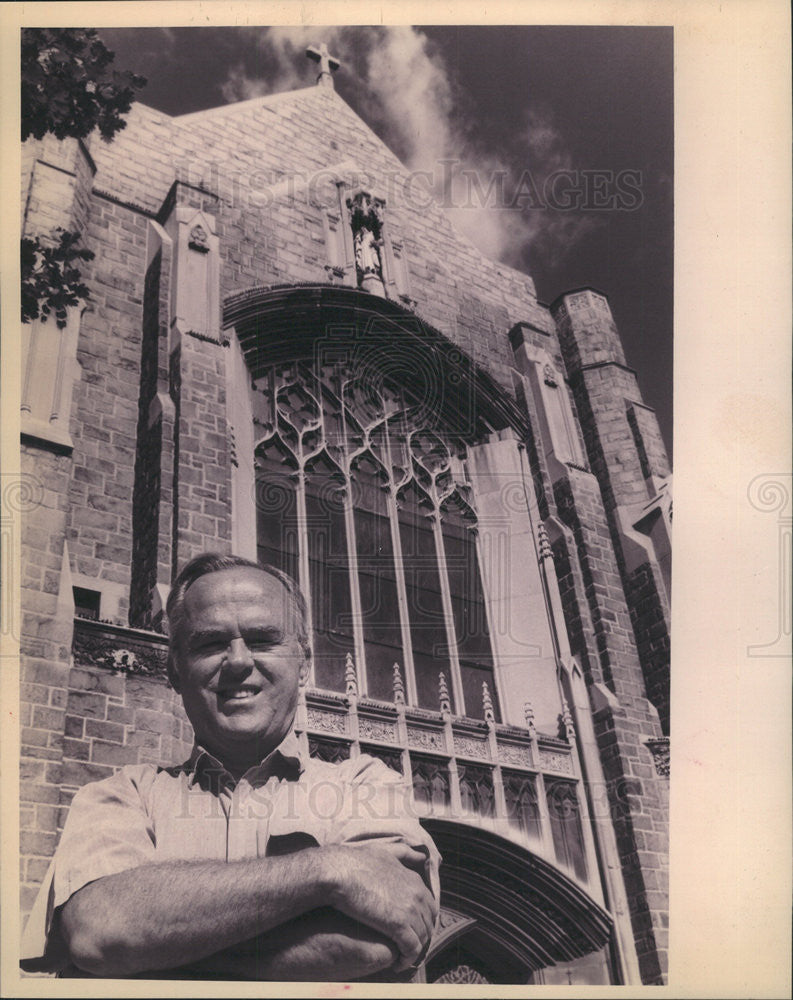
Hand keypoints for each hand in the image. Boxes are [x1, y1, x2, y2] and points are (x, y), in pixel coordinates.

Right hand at [323, 843, 436, 971]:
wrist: (340, 871)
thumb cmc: (356, 861)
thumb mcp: (385, 851)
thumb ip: (405, 854)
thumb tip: (420, 856)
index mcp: (414, 879)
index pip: (429, 905)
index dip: (421, 918)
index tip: (410, 927)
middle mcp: (417, 894)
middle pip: (428, 922)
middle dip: (420, 934)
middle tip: (406, 944)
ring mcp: (410, 910)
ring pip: (422, 937)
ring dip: (413, 949)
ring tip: (401, 956)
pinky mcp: (398, 926)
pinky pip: (411, 949)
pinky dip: (407, 959)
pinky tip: (397, 964)